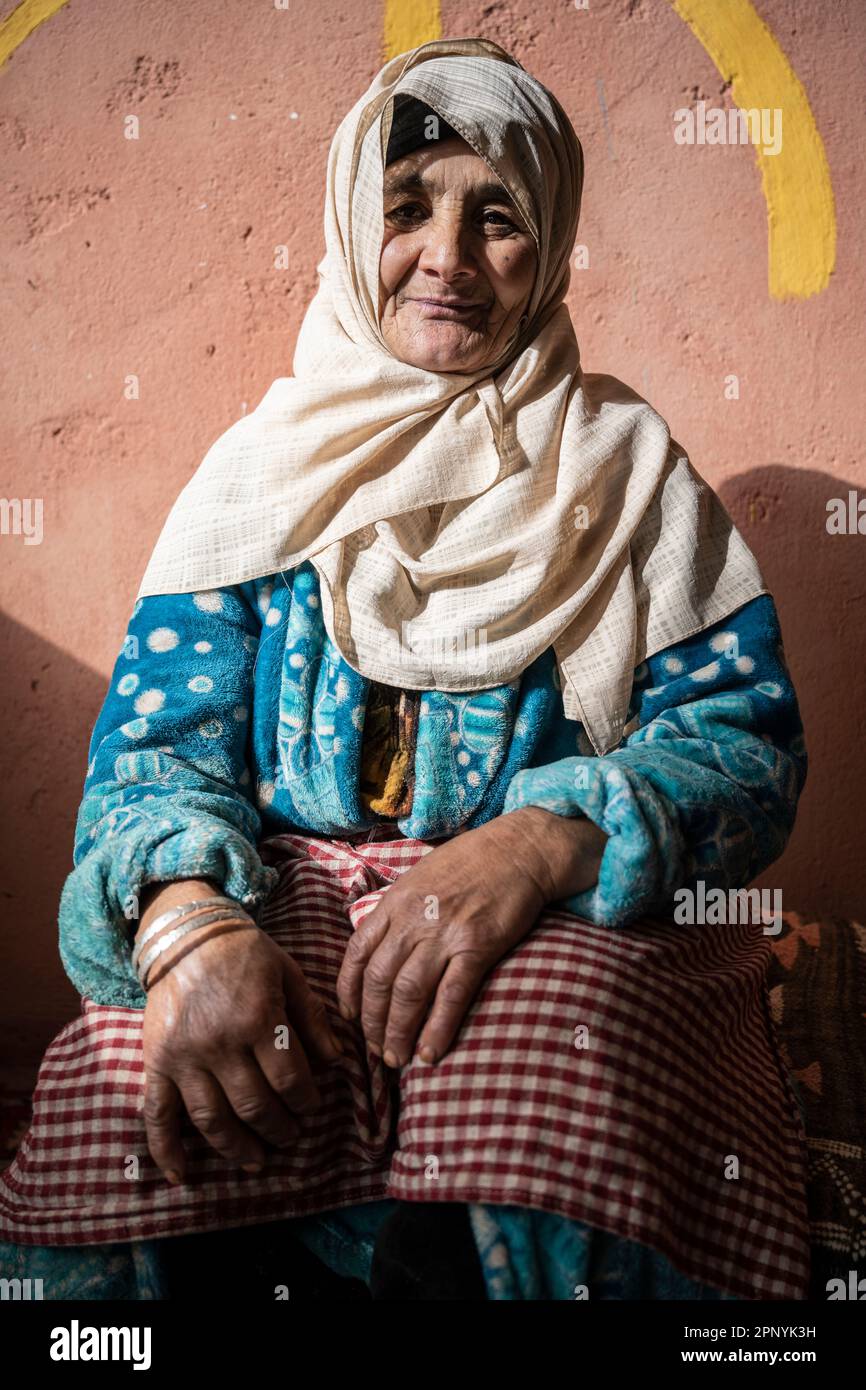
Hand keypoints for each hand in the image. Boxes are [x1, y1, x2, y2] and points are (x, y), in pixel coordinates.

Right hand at [137, 881, 342, 1183]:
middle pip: (255, 1106)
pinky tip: (182, 1175)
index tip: (312, 1106)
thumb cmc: (245, 953)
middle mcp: (221, 1044)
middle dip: (279, 1129)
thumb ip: (312, 1018)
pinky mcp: (157, 1063)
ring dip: (238, 1148)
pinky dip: (166, 1150)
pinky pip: (158, 1114)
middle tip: (291, 1136)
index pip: (289, 1080)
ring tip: (257, 1160)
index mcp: (259, 1020)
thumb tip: (337, 1061)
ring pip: (213, 1120)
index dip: (306, 1101)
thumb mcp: (289, 974)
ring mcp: (185, 1057)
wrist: (185, 934)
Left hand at [335, 806, 606, 1069]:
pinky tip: (429, 1054)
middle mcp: (413, 919)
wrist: (518, 849)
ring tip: (397, 1059)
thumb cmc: (470, 862)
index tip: (350, 1017)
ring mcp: (444, 933)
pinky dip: (437, 1029)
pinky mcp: (477, 946)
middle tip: (375, 1050)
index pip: (356, 954)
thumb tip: (379, 945)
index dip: (348, 993)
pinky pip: (451, 995)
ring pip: (408, 993)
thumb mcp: (420, 877)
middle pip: (379, 981)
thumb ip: (398, 911)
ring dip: (398, 1032)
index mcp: (395, 902)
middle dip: (372, 1023)